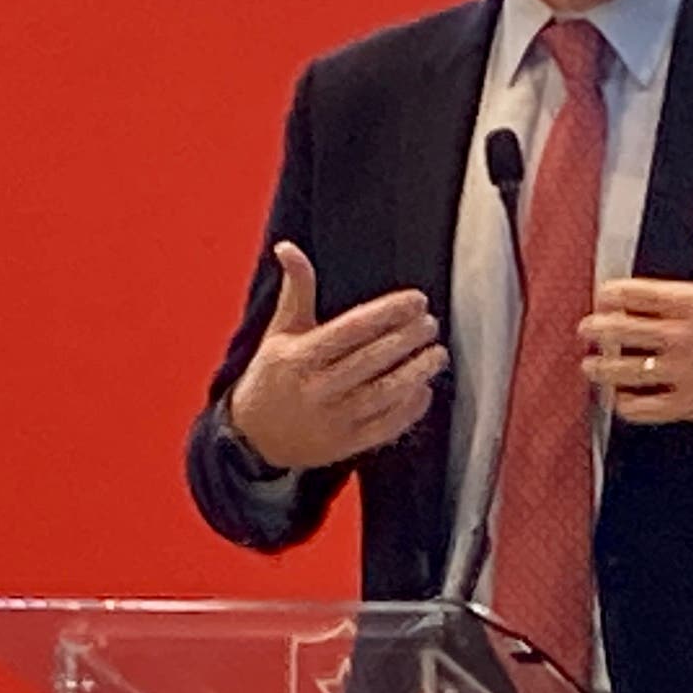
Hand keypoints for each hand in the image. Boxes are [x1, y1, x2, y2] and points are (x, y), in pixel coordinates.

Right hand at [227, 242, 446, 469]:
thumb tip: (288, 247)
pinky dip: (408, 409)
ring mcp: (332, 420)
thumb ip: (295, 290)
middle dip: (407, 339)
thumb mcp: (279, 332)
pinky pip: (384, 427)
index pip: (352, 329)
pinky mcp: (345, 445)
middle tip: (430, 323)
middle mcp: (316, 389)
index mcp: (299, 357)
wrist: (254, 439)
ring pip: (383, 394)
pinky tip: (424, 390)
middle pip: (371, 360)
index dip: (388, 313)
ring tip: (437, 354)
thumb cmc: (272, 377)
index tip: (416, 300)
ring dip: (416, 372)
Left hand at [578, 187, 692, 425]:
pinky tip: (622, 398)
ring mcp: (684, 373)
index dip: (608, 296)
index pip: (629, 295)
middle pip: (617, 332)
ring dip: (599, 370)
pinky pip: (644, 408)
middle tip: (585, 332)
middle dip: (594, 331)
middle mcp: (682, 337)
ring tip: (590, 367)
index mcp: (691, 302)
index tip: (603, 299)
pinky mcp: (692, 404)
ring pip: (623, 373)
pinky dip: (625, 404)